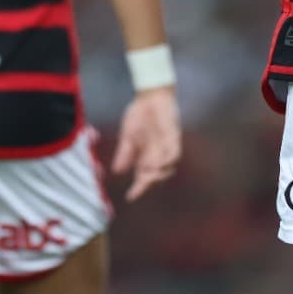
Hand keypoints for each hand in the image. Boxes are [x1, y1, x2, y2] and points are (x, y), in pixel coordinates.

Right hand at [111, 87, 180, 201]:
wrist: (149, 96)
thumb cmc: (139, 115)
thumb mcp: (128, 136)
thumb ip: (124, 153)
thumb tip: (117, 171)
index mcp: (145, 156)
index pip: (143, 177)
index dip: (138, 188)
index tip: (130, 197)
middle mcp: (157, 155)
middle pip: (156, 176)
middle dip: (149, 184)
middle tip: (141, 187)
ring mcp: (167, 146)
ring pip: (168, 168)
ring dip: (160, 174)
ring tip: (149, 176)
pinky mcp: (174, 136)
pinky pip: (175, 152)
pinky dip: (169, 160)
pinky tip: (160, 163)